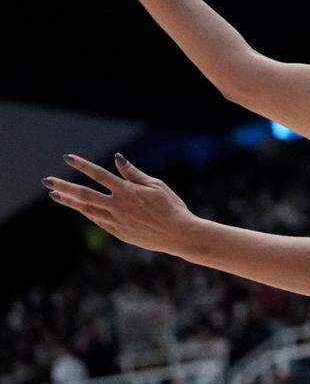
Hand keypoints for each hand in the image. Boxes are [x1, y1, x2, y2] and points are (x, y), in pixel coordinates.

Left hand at [44, 153, 198, 255]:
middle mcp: (118, 206)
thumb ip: (134, 173)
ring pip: (87, 210)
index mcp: (128, 191)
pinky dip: (86, 213)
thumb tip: (117, 159)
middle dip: (64, 187)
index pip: (99, 175)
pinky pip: (98, 221)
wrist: (178, 234)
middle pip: (84, 195)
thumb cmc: (171, 206)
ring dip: (69, 202)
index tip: (67, 158)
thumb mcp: (156, 185)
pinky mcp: (118, 233)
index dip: (82, 165)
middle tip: (47, 181)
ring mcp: (116, 221)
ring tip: (55, 195)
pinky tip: (79, 208)